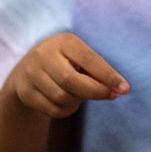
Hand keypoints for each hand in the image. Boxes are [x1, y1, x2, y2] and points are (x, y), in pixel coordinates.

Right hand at [1, 32, 128, 117]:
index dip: (108, 75)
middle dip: (95, 92)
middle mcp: (43, 54)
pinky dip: (67, 110)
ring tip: (81, 95)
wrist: (27, 70)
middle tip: (110, 96)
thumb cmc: (65, 62)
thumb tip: (116, 91)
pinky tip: (68, 102)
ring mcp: (31, 73)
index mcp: (63, 41)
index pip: (88, 59)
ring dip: (78, 102)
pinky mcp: (25, 92)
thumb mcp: (79, 58)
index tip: (124, 89)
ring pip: (62, 97)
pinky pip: (53, 109)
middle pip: (71, 81)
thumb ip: (97, 72)